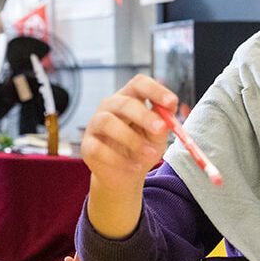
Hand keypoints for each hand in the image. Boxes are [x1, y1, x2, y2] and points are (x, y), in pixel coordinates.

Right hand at [81, 75, 177, 236]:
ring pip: (108, 122)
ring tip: (150, 155)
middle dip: (144, 115)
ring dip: (132, 139)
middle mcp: (109, 106)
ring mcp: (95, 124)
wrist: (126, 177)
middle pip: (123, 102)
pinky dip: (118, 159)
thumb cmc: (143, 149)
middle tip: (160, 129)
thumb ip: (162, 122)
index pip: (139, 84)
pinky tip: (134, 167)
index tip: (172, 102)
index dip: (155, 90)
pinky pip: (99, 148)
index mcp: (129, 98)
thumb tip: (168, 111)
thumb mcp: (157, 136)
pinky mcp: (87, 145)